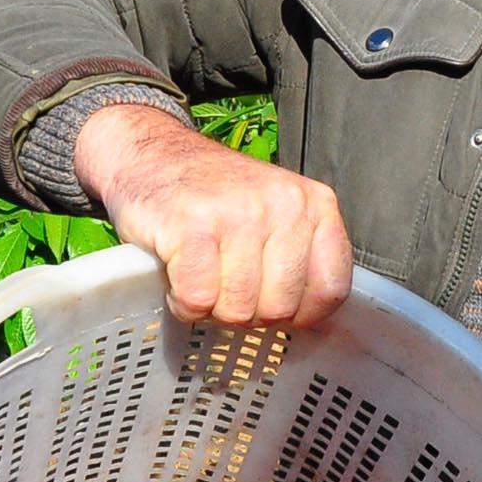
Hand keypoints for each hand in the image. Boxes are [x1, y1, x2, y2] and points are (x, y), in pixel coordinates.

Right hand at [73, 101, 352, 325]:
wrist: (150, 153)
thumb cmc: (215, 197)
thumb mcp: (276, 214)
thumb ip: (301, 261)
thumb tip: (315, 328)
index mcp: (315, 205)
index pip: (331, 290)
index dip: (299, 314)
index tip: (272, 303)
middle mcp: (285, 204)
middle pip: (280, 309)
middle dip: (248, 313)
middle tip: (226, 284)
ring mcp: (239, 213)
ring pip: (236, 310)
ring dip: (211, 307)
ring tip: (201, 274)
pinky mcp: (192, 225)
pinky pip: (197, 301)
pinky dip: (182, 302)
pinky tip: (178, 275)